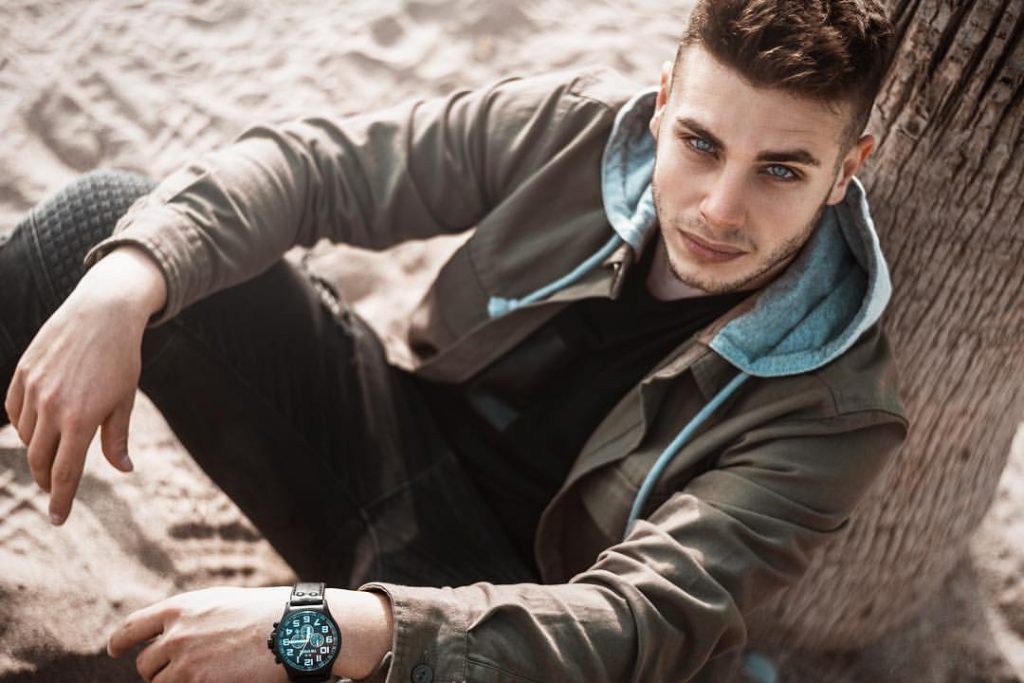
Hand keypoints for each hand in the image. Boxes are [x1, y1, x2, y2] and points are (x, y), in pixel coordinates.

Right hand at [3, 246, 166, 524]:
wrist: (104, 312)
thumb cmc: (122, 359)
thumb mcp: (125, 400)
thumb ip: (116, 438)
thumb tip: (123, 469)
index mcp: (81, 419)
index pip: (65, 473)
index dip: (61, 499)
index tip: (58, 519)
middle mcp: (51, 407)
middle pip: (40, 460)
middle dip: (46, 480)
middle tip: (55, 490)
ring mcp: (33, 389)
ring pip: (25, 436)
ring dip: (37, 450)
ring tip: (52, 454)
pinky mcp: (22, 373)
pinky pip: (14, 411)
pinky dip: (23, 425)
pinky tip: (37, 427)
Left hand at [107, 586, 290, 682]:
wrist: (291, 629)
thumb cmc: (263, 613)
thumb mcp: (220, 602)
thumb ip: (189, 615)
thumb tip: (167, 632)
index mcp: (180, 608)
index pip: (132, 628)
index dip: (120, 641)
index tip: (115, 650)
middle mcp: (176, 635)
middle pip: (145, 663)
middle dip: (157, 669)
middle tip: (179, 670)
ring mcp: (185, 663)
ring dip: (173, 682)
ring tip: (200, 675)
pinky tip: (214, 678)